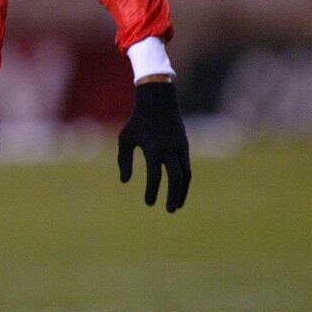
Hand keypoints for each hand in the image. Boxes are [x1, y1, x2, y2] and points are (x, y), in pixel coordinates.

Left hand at [117, 81, 190, 211]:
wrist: (158, 101)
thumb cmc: (138, 121)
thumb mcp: (125, 138)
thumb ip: (124, 160)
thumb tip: (125, 181)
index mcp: (153, 148)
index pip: (155, 176)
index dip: (152, 191)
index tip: (149, 203)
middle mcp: (169, 149)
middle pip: (176, 178)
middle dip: (173, 196)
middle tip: (168, 210)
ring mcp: (180, 148)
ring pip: (186, 176)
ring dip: (182, 193)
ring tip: (176, 206)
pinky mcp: (185, 146)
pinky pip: (187, 168)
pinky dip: (184, 182)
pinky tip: (179, 192)